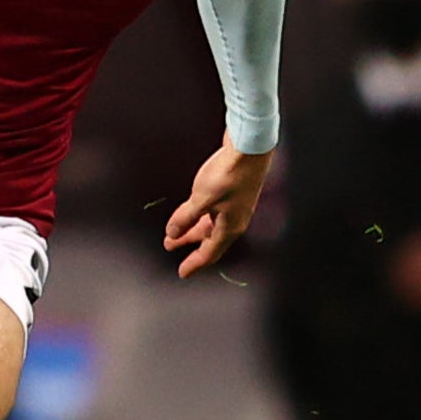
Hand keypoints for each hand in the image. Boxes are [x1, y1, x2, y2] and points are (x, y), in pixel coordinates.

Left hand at [163, 139, 273, 278]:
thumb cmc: (230, 173)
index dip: (194, 264)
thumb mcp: (201, 199)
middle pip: (208, 239)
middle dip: (188, 243)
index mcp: (229, 227)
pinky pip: (213, 212)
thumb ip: (185, 218)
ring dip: (192, 229)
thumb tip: (173, 233)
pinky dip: (199, 216)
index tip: (182, 272)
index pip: (209, 253)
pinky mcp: (233, 192)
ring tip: (175, 230)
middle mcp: (234, 220)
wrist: (249, 147)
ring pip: (210, 224)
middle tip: (170, 246)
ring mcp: (234, 206)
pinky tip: (192, 211)